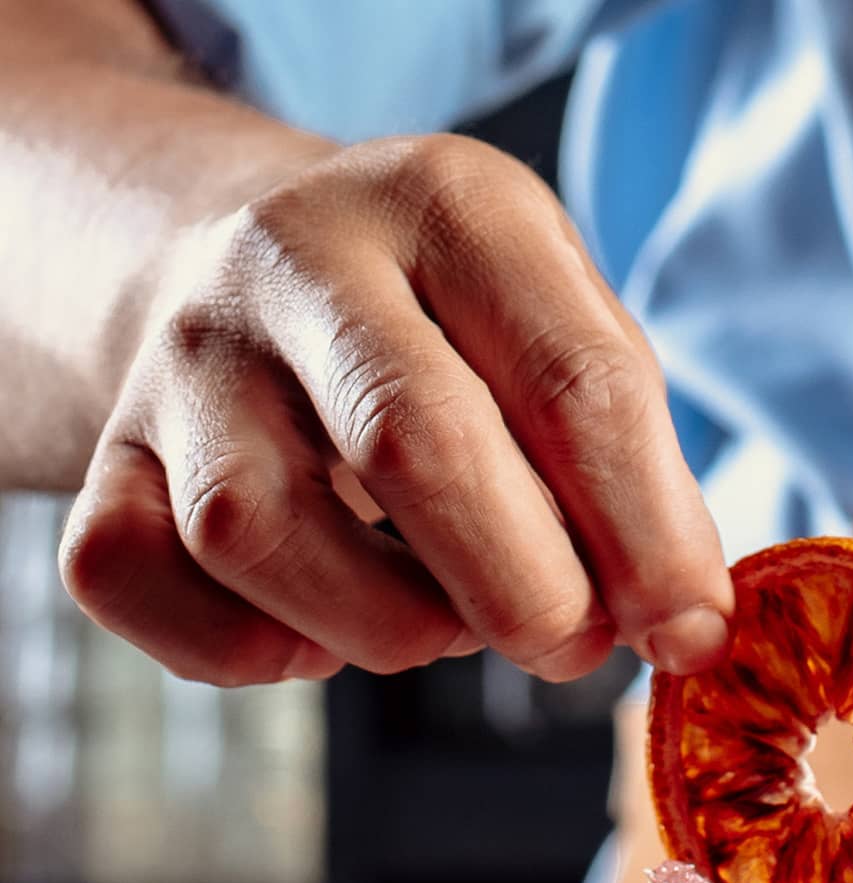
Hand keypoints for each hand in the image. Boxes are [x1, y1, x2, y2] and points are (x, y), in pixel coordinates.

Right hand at [58, 135, 733, 684]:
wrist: (252, 274)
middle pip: (417, 446)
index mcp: (452, 207)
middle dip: (527, 594)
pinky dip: (248, 647)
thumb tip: (683, 626)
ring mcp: (184, 356)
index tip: (686, 632)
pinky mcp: (107, 454)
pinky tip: (318, 624)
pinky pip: (145, 581)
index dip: (647, 539)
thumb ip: (638, 469)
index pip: (574, 383)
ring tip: (443, 610)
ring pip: (260, 534)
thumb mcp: (564, 336)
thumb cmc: (449, 333)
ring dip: (390, 628)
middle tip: (572, 643)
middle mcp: (299, 260)